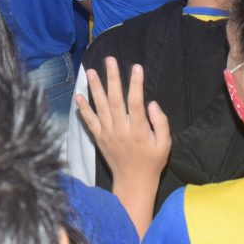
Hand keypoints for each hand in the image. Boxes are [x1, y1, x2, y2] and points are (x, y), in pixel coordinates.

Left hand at [75, 59, 170, 192]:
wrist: (133, 183)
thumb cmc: (152, 162)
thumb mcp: (165, 144)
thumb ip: (160, 122)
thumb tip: (151, 103)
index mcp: (138, 130)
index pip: (136, 102)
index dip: (136, 84)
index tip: (136, 67)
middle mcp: (121, 130)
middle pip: (115, 99)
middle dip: (112, 78)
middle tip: (109, 60)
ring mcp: (107, 134)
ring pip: (100, 107)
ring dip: (95, 88)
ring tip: (90, 71)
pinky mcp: (99, 138)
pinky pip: (89, 122)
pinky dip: (83, 109)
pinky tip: (78, 97)